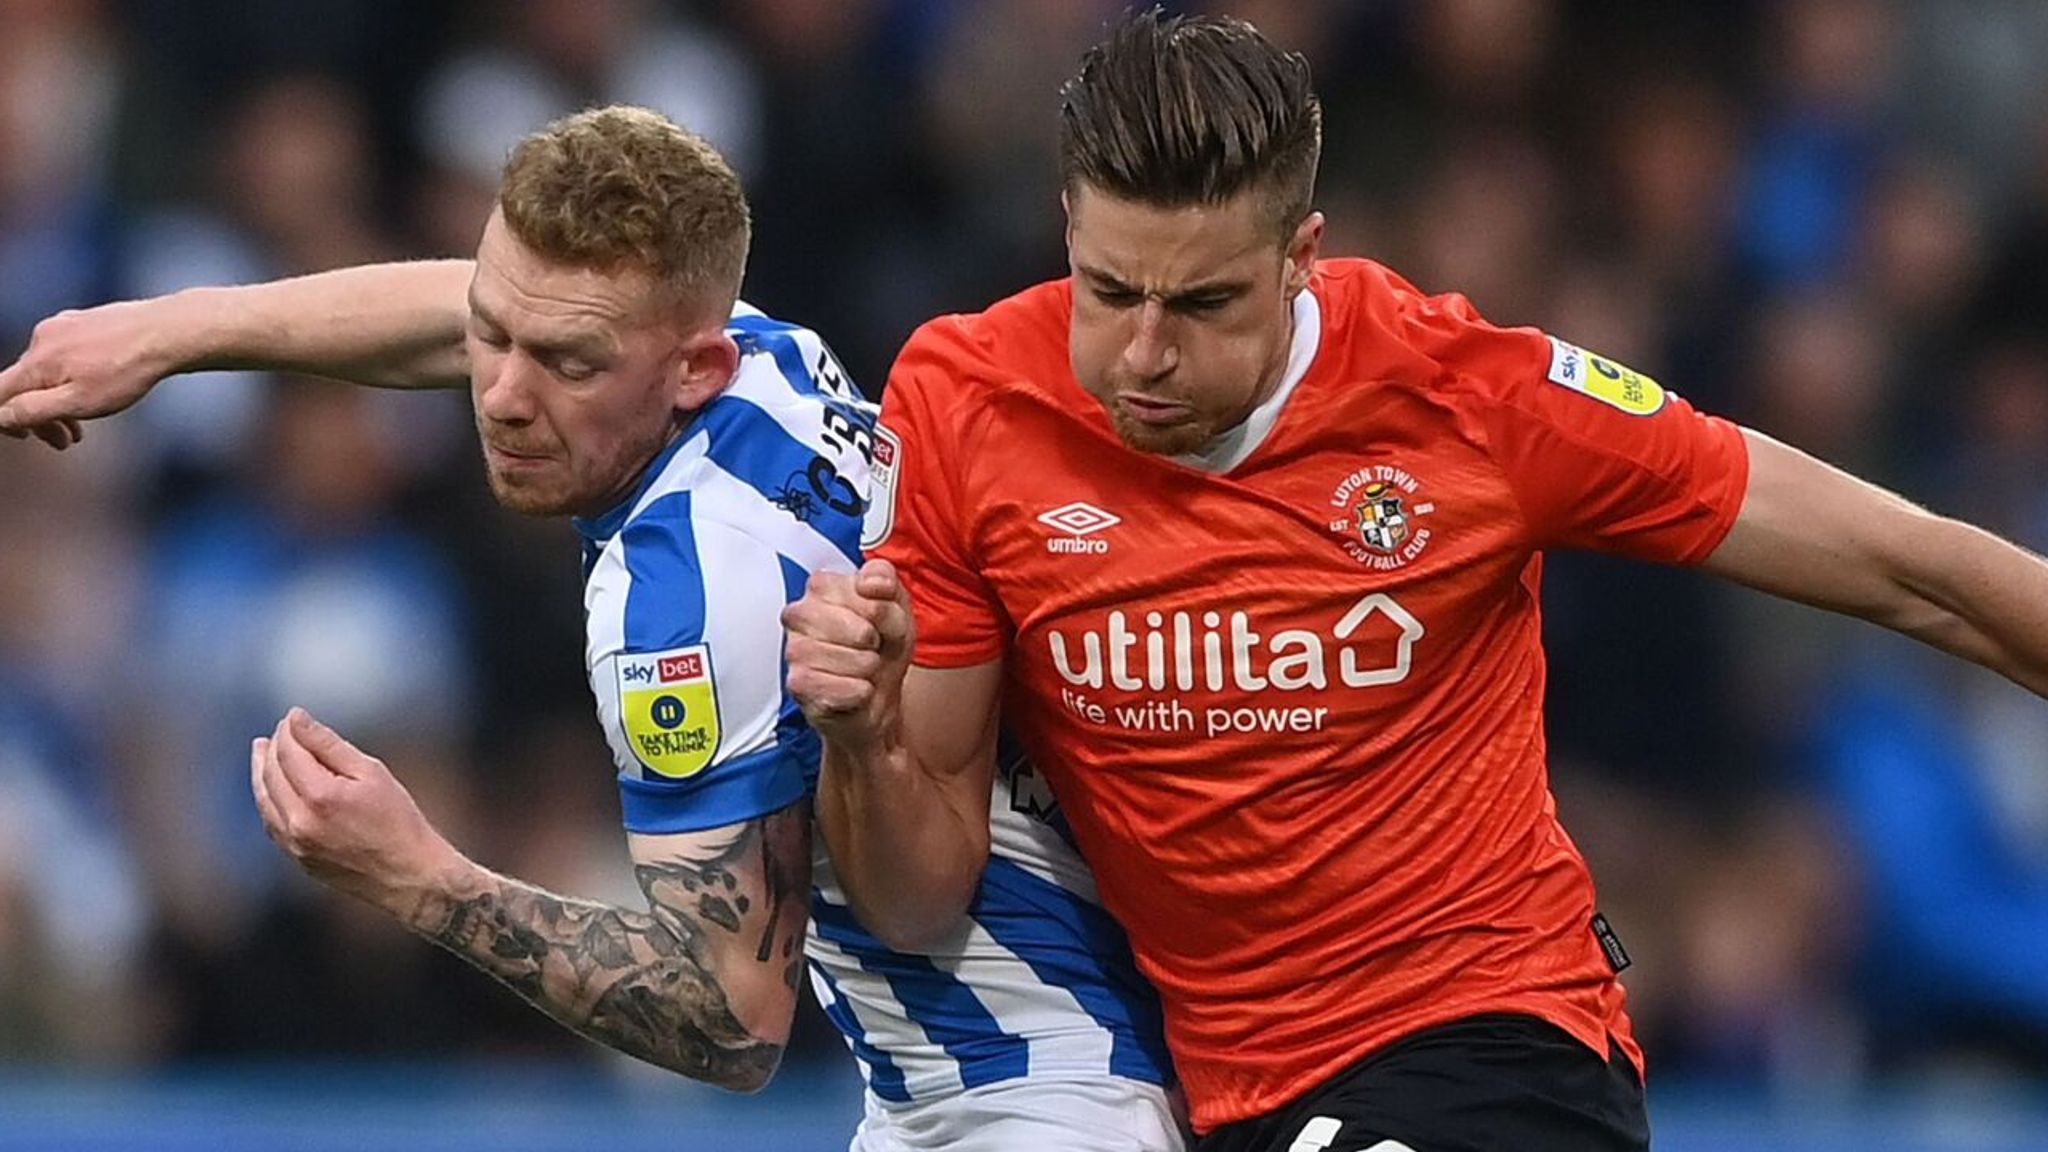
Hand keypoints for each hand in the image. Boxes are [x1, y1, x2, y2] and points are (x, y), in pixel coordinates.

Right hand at [0, 299, 189, 448]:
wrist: (168, 332)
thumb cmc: (127, 371)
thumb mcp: (79, 403)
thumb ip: (33, 411)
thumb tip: (0, 416)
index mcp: (36, 362)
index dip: (4, 419)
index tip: (25, 437)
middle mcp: (42, 339)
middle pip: (25, 385)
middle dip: (41, 418)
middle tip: (66, 442)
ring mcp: (63, 326)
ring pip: (49, 371)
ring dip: (61, 401)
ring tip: (85, 424)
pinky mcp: (83, 321)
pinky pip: (67, 356)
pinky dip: (75, 380)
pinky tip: (100, 391)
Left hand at [250, 708, 468, 924]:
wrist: (408, 876)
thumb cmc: (398, 820)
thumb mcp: (371, 773)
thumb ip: (329, 745)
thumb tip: (297, 719)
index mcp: (320, 796)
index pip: (289, 753)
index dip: (288, 731)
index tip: (293, 716)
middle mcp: (298, 822)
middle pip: (271, 774)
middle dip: (272, 748)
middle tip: (278, 731)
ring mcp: (294, 845)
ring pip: (264, 800)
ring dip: (261, 773)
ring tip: (262, 752)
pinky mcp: (297, 859)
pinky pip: (272, 823)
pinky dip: (268, 800)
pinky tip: (274, 788)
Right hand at [783, 559, 915, 754]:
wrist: (875, 697)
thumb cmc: (880, 647)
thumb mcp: (897, 608)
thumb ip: (886, 582)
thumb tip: (870, 582)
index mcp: (823, 587)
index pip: (866, 590)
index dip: (885, 612)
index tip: (880, 621)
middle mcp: (800, 614)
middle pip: (861, 629)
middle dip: (877, 644)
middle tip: (871, 648)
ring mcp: (795, 649)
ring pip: (851, 660)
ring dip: (868, 669)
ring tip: (862, 669)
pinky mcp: (797, 683)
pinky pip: (840, 687)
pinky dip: (859, 692)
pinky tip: (854, 689)